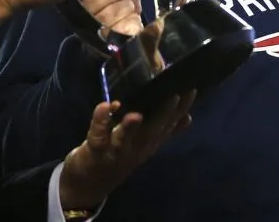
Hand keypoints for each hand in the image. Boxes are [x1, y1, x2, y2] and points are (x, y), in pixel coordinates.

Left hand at [58, 91, 195, 210]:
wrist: (88, 187)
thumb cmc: (117, 157)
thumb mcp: (142, 146)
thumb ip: (160, 131)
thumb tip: (185, 116)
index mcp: (148, 145)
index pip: (168, 127)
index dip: (180, 111)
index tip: (191, 91)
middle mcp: (135, 150)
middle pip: (151, 133)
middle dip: (163, 115)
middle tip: (174, 94)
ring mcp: (114, 153)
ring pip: (125, 140)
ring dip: (131, 128)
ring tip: (137, 114)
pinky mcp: (94, 153)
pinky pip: (97, 137)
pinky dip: (100, 121)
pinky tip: (104, 106)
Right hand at [74, 0, 141, 37]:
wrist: (127, 32)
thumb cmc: (119, 2)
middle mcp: (80, 12)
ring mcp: (92, 28)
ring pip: (112, 10)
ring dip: (125, 6)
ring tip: (123, 7)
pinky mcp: (107, 41)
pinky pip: (122, 26)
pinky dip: (130, 20)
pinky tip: (127, 20)